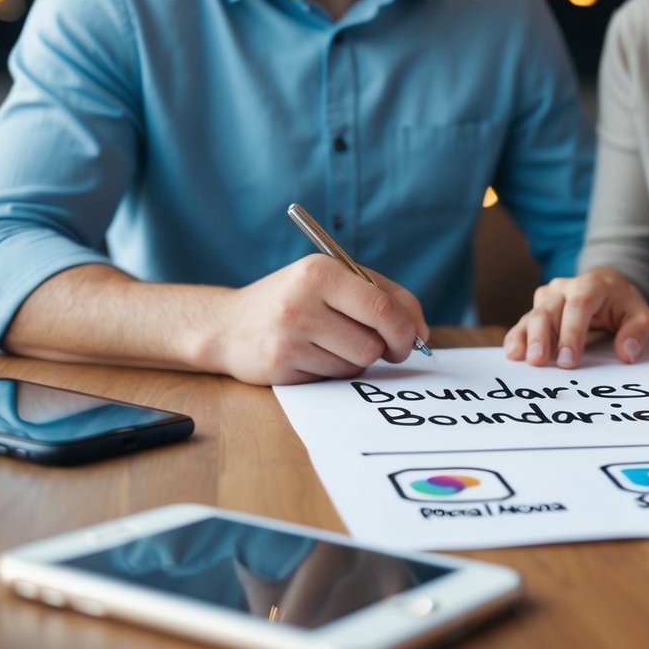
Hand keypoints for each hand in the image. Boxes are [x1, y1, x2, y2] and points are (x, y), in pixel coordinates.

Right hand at [203, 255, 428, 384]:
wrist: (228, 325)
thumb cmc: (294, 300)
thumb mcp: (332, 280)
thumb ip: (380, 296)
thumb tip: (421, 332)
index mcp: (321, 271)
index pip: (383, 305)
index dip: (408, 327)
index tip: (416, 336)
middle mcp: (303, 301)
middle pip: (375, 341)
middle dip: (393, 349)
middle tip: (392, 350)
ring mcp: (291, 335)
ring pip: (358, 363)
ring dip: (358, 359)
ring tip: (336, 344)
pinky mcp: (282, 365)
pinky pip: (334, 376)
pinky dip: (335, 370)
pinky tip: (313, 355)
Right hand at [503, 267, 648, 367]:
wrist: (606, 284)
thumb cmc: (623, 304)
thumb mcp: (640, 315)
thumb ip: (636, 333)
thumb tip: (625, 354)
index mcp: (591, 286)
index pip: (578, 306)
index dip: (571, 333)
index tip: (569, 360)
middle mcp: (565, 287)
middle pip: (548, 309)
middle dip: (542, 336)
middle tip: (539, 361)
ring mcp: (549, 296)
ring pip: (533, 314)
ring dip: (526, 337)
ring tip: (522, 359)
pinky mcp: (539, 308)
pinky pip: (524, 321)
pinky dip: (518, 336)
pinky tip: (512, 352)